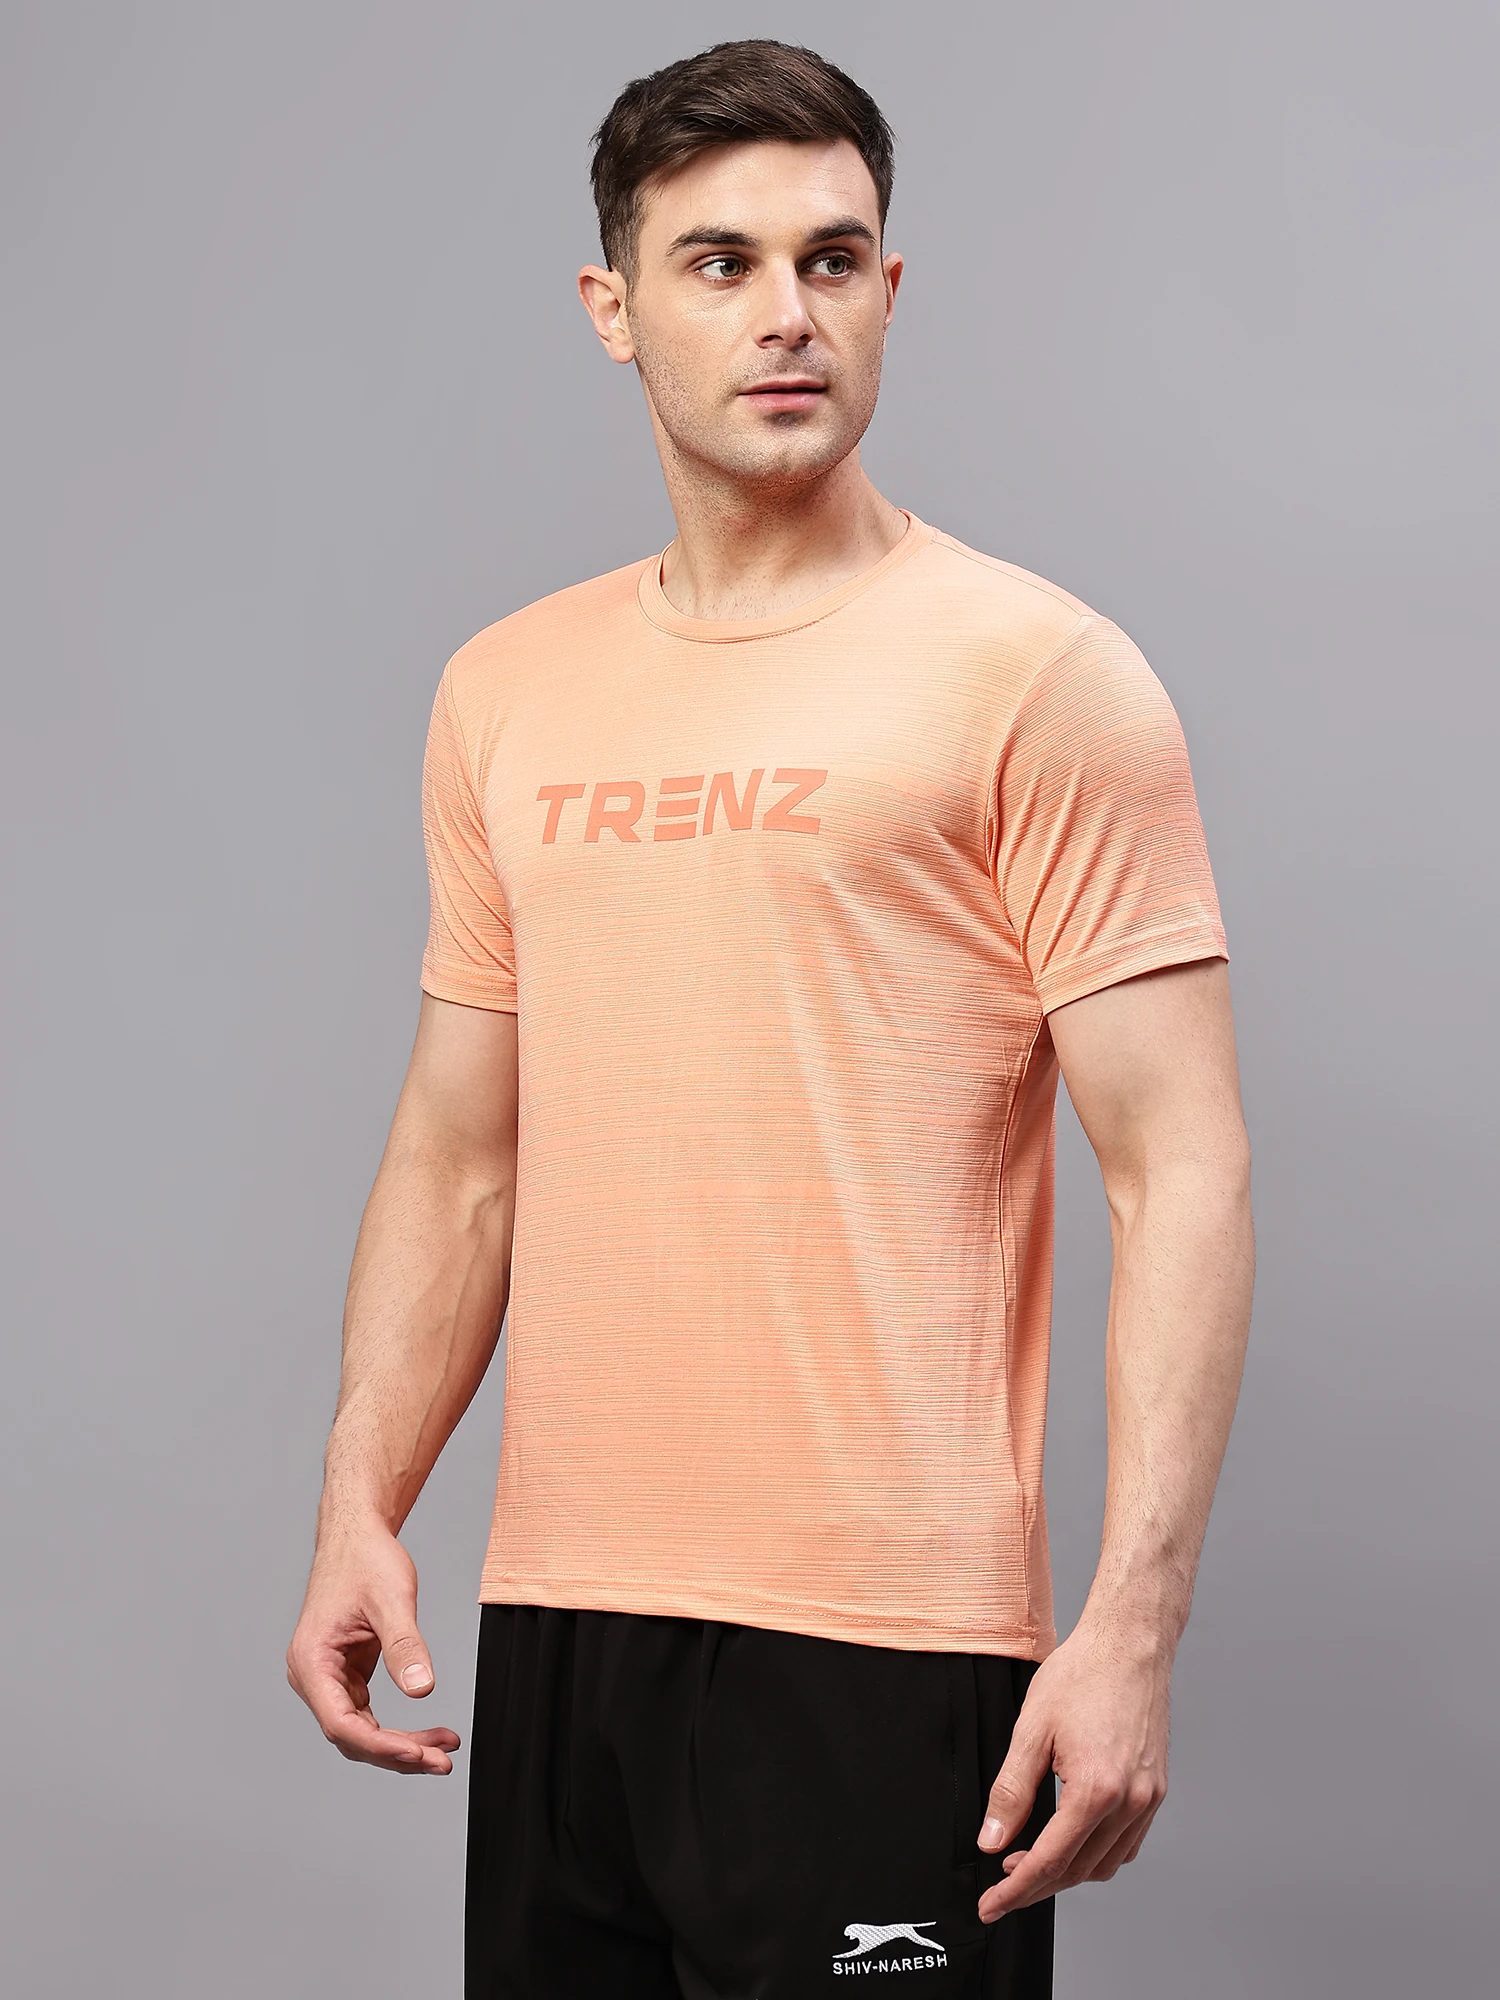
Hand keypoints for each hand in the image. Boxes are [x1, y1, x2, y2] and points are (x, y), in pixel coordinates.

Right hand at [286, 1524, 460, 1774]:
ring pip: (361, 1731)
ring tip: (444, 1750)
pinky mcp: (345, 1675)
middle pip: (351, 1736)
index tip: (418, 1753)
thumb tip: (422, 1689)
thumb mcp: (391, 1599)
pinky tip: (428, 1734)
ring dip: (400, 1745)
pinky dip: (397, 1729)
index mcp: (311, 1662)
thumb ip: (405, 1645)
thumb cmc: (365, 1560)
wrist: (357, 1536)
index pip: (341, 1723)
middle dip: (397, 1753)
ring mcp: (327, 1678)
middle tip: (442, 1761)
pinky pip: (368, 1715)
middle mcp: (313, 1677)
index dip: (381, 1745)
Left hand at [975, 1618, 1170, 1920]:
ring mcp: (1147, 1798)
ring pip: (1106, 1864)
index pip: (1051, 1861)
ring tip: (1031, 1859)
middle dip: (1038, 1884)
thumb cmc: (1082, 1675)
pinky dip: (1097, 1854)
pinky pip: (1127, 1844)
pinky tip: (1072, 1841)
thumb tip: (992, 1841)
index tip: (991, 1906)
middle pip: (1079, 1871)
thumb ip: (1011, 1792)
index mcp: (1096, 1789)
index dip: (1016, 1889)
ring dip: (1068, 1873)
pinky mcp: (1155, 1790)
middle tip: (1002, 1885)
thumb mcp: (1032, 1730)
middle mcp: (1129, 1802)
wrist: (1130, 1644)